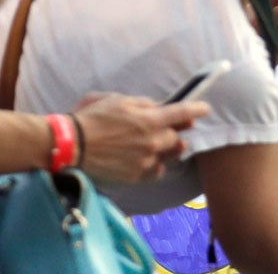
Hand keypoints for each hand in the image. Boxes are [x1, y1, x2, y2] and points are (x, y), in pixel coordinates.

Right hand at [71, 93, 204, 182]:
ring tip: (157, 145)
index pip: (183, 113)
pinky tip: (146, 160)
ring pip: (168, 156)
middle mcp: (153, 141)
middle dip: (175, 131)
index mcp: (149, 119)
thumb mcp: (117, 99)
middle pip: (177, 137)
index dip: (197, 109)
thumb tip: (157, 107)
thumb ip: (142, 103)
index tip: (205, 109)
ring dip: (167, 149)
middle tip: (171, 128)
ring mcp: (146, 161)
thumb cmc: (91, 118)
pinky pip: (156, 171)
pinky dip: (155, 165)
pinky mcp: (137, 177)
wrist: (72, 147)